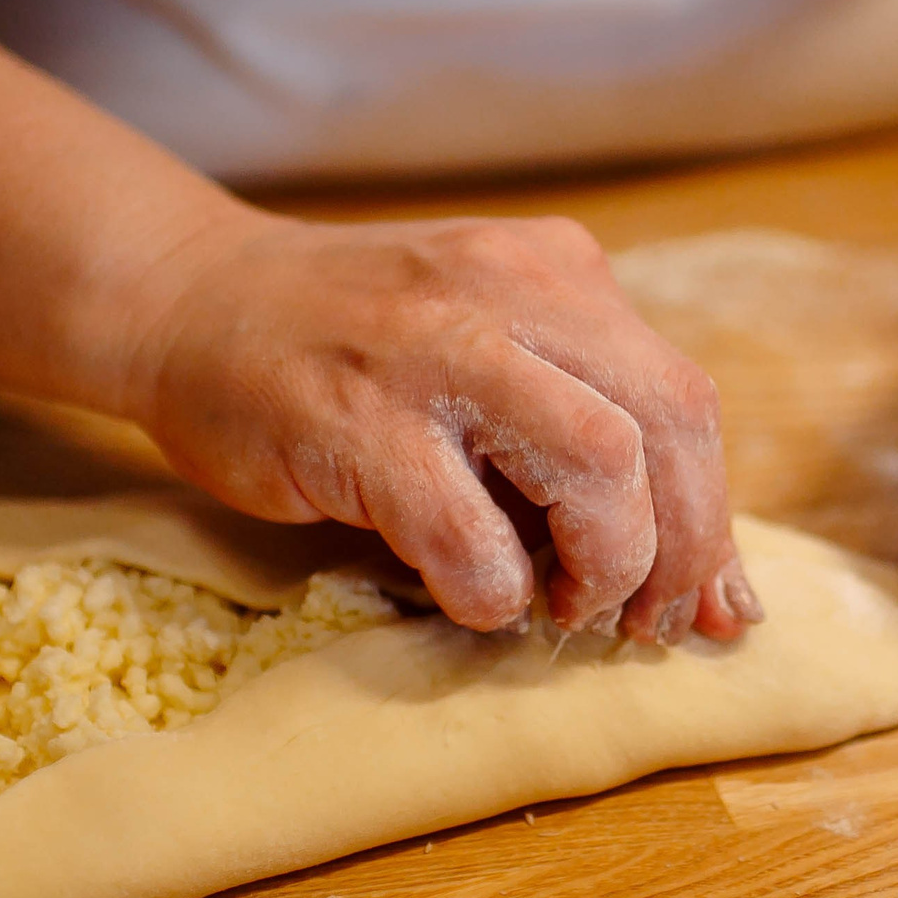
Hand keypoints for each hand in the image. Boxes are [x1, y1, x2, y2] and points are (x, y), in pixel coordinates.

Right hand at [125, 209, 762, 641]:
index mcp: (558, 273)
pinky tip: (470, 596)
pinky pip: (469, 531)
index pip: (683, 400)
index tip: (709, 603)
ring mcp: (434, 349)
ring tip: (566, 609)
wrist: (185, 300)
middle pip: (669, 425)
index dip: (712, 517)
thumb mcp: (487, 354)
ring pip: (599, 460)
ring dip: (606, 562)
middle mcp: (511, 292)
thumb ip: (585, 444)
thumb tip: (709, 592)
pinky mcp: (356, 420)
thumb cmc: (347, 352)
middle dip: (680, 549)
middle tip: (642, 624)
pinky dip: (491, 589)